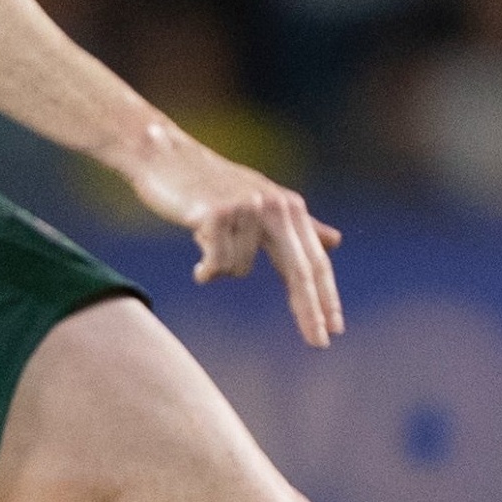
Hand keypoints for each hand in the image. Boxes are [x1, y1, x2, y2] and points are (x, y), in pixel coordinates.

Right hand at [120, 124, 346, 346]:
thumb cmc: (212, 183)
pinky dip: (204, 266)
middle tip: (320, 344)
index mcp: (289, 206)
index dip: (326, 295)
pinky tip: (196, 252)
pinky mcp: (216, 214)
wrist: (164, 156)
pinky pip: (216, 264)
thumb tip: (337, 241)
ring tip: (207, 236)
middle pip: (298, 271)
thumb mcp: (263, 200)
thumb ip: (300, 224)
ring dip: (220, 262)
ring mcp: (246, 210)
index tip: (335, 328)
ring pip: (239, 270)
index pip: (314, 259)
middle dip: (309, 311)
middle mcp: (274, 207)